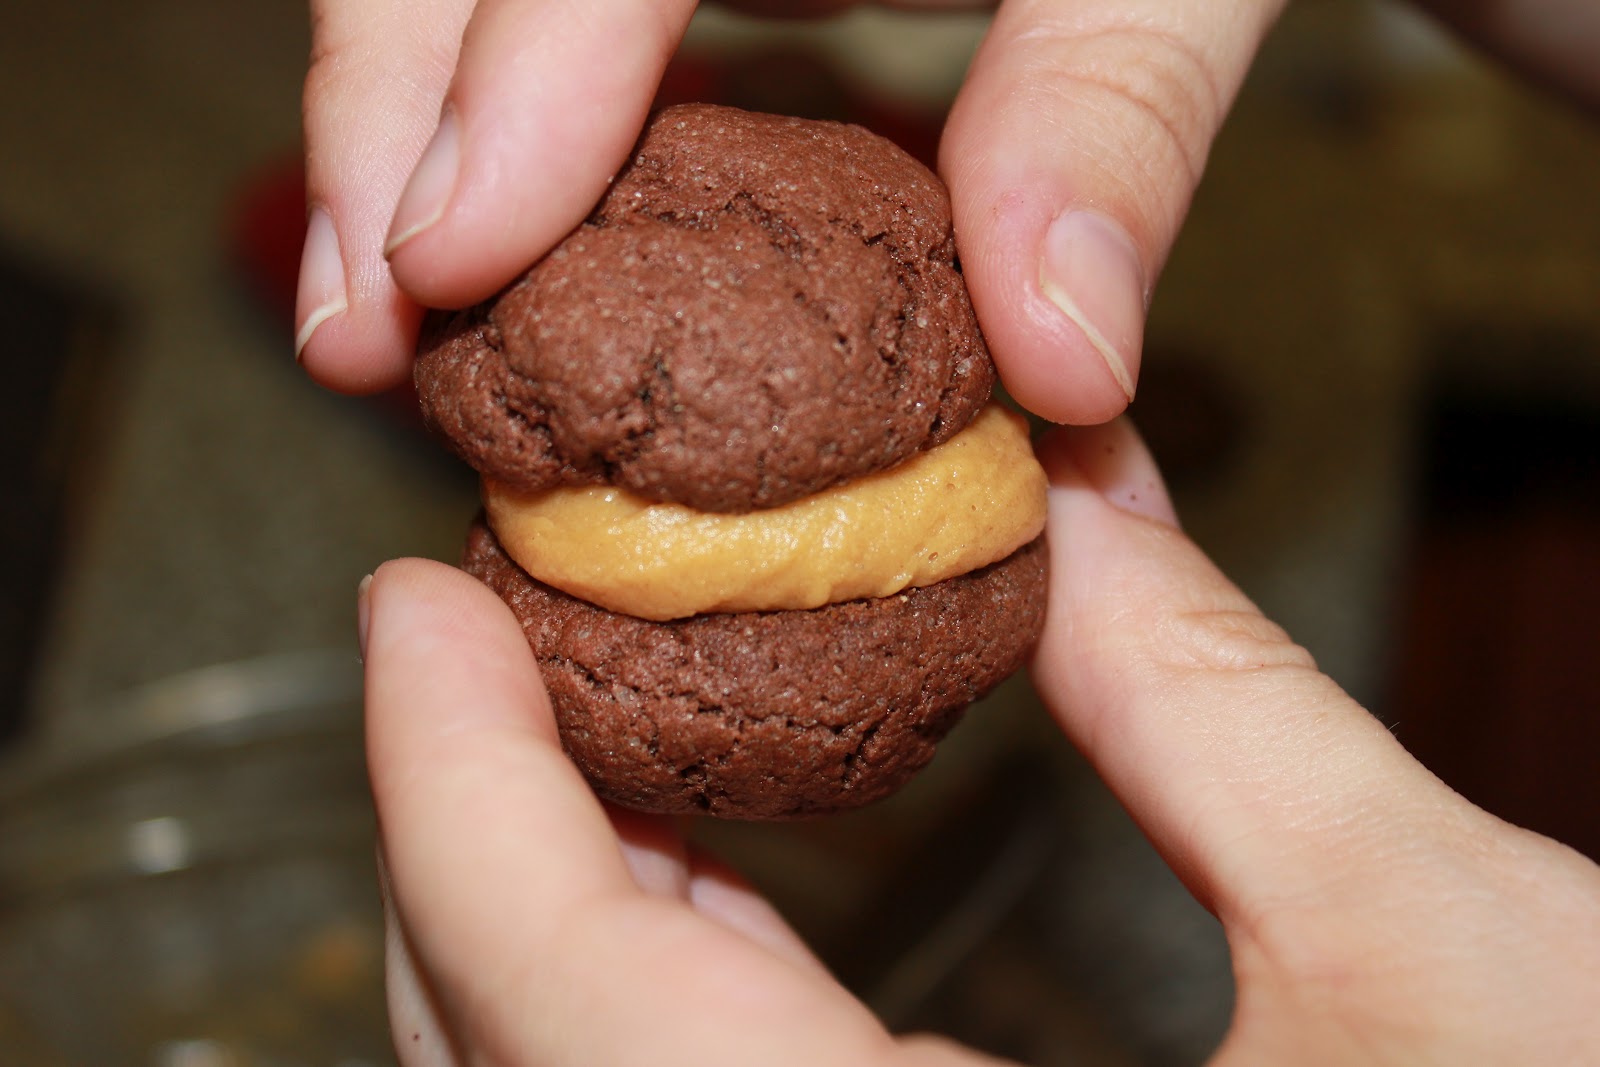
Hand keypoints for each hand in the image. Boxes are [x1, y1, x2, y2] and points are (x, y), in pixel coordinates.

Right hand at [296, 0, 1599, 411]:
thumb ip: (1114, 118)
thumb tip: (1062, 364)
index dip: (512, 71)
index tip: (454, 259)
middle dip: (387, 119)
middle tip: (358, 327)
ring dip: (406, 145)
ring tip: (374, 320)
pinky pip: (556, 27)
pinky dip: (500, 142)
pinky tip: (484, 259)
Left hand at [359, 418, 1599, 1064]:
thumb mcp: (1440, 952)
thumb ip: (1219, 712)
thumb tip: (1076, 504)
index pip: (551, 990)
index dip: (447, 771)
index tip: (413, 592)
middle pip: (502, 1055)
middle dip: (466, 825)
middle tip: (491, 622)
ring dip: (535, 905)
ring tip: (573, 703)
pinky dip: (631, 991)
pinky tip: (686, 871)